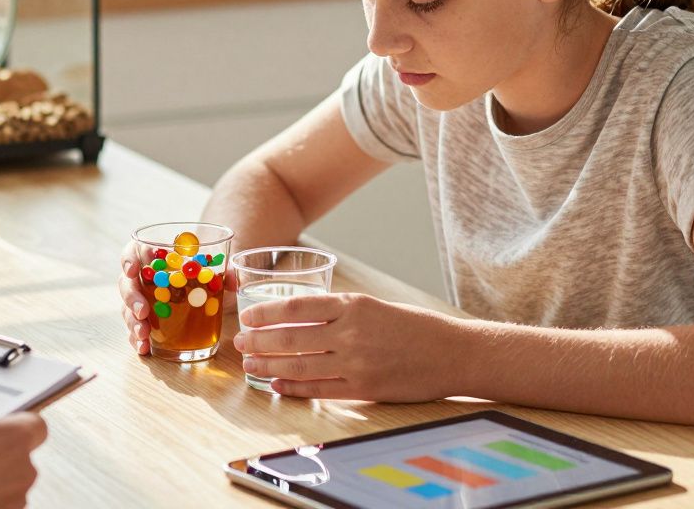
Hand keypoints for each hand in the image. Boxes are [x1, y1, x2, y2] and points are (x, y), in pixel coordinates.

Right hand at [118, 241, 238, 355]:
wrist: (205, 288)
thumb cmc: (203, 272)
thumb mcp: (215, 268)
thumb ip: (225, 271)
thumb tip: (232, 280)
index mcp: (153, 256)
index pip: (133, 251)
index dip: (129, 260)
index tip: (133, 270)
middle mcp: (142, 277)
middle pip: (127, 283)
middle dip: (132, 298)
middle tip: (142, 311)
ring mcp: (141, 299)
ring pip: (128, 308)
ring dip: (133, 322)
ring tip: (143, 335)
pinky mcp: (145, 319)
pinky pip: (135, 327)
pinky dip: (137, 338)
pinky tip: (144, 348)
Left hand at [233, 293, 460, 401]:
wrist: (454, 353)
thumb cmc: (415, 327)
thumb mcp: (375, 306)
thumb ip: (341, 311)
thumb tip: (301, 319)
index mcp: (353, 304)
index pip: (297, 306)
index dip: (267, 313)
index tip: (248, 315)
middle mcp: (350, 331)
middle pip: (291, 336)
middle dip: (259, 340)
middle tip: (240, 342)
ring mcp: (356, 361)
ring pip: (299, 363)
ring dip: (269, 363)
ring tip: (250, 363)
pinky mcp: (364, 388)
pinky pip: (319, 389)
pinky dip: (293, 387)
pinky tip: (277, 383)